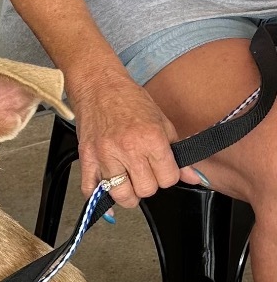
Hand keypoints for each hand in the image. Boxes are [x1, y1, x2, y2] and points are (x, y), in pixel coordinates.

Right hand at [69, 68, 202, 207]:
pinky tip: (106, 187)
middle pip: (146, 190)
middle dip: (148, 184)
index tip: (162, 169)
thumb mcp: (161, 122)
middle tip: (144, 172)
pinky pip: (92, 191)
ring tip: (128, 181)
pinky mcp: (88, 160)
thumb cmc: (130, 101)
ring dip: (127, 193)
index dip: (168, 176)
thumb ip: (177, 153)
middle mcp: (128, 149)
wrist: (99, 86)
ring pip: (122, 195)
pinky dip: (99, 195)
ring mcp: (105, 156)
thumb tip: (193, 177)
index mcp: (151, 138)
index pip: (168, 178)